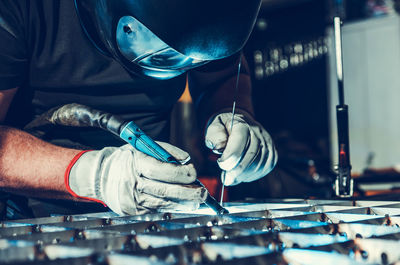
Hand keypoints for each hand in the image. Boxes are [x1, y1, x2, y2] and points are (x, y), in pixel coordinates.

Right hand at [66, 143, 205, 214]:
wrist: (101, 175)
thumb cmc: (128, 159)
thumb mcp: (144, 146)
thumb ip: (167, 151)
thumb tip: (187, 160)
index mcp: (136, 164)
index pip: (162, 170)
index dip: (181, 173)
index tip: (194, 173)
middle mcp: (133, 184)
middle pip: (165, 191)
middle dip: (188, 193)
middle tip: (203, 193)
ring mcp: (132, 200)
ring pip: (163, 204)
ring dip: (183, 203)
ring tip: (197, 199)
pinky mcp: (133, 212)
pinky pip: (157, 210)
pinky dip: (172, 207)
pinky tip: (182, 204)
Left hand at [205, 111, 276, 185]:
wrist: (241, 123)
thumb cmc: (225, 127)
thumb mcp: (215, 126)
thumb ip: (214, 135)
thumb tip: (218, 147)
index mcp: (242, 124)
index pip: (240, 139)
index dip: (231, 155)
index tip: (222, 164)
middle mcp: (258, 132)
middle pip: (252, 153)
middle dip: (238, 170)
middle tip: (227, 179)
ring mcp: (267, 142)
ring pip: (260, 162)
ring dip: (245, 175)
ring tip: (232, 178)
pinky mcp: (272, 152)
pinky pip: (267, 166)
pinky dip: (254, 175)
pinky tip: (243, 176)